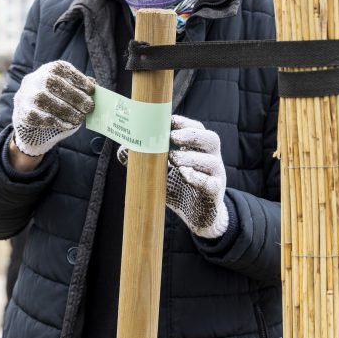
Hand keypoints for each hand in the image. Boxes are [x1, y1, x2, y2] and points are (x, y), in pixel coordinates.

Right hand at [11, 61, 95, 156]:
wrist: (34, 124)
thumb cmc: (58, 104)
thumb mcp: (69, 92)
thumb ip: (80, 88)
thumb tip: (94, 84)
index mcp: (47, 70)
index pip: (61, 69)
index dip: (78, 78)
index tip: (91, 90)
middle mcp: (33, 79)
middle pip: (52, 82)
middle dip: (74, 96)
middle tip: (88, 107)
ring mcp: (25, 95)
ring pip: (43, 99)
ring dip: (66, 110)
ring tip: (79, 118)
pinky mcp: (22, 113)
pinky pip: (37, 116)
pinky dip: (56, 121)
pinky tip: (68, 125)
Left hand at [118, 115, 228, 238]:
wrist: (198, 217)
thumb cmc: (180, 188)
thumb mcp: (161, 174)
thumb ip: (146, 161)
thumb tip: (122, 149)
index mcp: (199, 149)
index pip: (197, 129)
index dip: (185, 123)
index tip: (169, 121)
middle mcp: (211, 159)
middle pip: (211, 139)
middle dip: (191, 135)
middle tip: (172, 137)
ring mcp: (216, 176)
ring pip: (212, 161)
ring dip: (191, 157)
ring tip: (173, 159)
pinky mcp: (215, 193)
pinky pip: (211, 183)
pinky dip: (197, 178)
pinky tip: (184, 175)